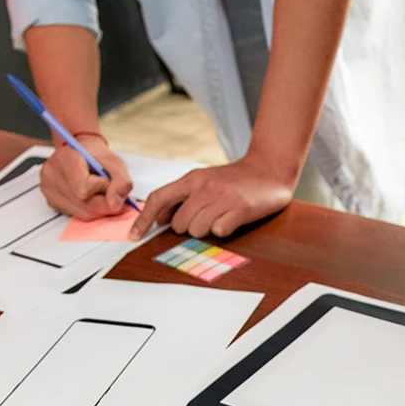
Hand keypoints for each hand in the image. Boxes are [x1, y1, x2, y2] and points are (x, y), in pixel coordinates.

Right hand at [41, 133, 132, 219]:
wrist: (81, 152)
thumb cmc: (97, 156)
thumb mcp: (116, 163)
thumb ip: (121, 182)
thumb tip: (115, 205)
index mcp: (65, 159)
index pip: (84, 189)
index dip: (101, 189)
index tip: (105, 179)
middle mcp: (52, 175)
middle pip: (84, 205)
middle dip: (103, 202)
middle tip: (106, 189)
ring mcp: (49, 189)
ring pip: (82, 214)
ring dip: (97, 207)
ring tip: (96, 191)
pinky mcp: (51, 201)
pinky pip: (76, 215)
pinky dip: (87, 209)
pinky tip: (87, 196)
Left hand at [132, 155, 292, 239]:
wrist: (270, 169)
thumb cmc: (234, 180)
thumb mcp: (204, 181)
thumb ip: (181, 197)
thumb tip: (158, 218)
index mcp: (193, 179)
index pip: (159, 199)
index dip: (143, 220)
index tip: (134, 237)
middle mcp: (205, 187)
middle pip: (179, 224)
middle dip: (189, 227)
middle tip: (206, 217)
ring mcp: (223, 198)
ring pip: (198, 230)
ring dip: (207, 229)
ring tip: (221, 215)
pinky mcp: (240, 209)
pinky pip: (219, 232)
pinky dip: (224, 230)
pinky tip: (233, 218)